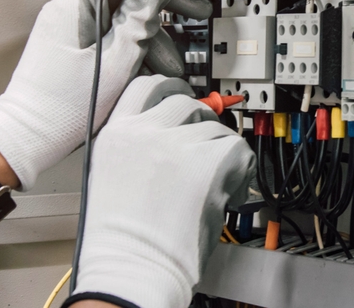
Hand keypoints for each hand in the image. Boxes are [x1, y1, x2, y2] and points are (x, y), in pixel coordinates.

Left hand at [0, 0, 211, 189]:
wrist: (27, 139)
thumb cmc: (60, 110)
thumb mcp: (112, 65)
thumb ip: (137, 20)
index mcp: (73, 6)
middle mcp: (70, 11)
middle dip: (162, 1)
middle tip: (194, 9)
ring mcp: (72, 28)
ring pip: (123, 16)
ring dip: (153, 35)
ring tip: (174, 62)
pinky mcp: (76, 45)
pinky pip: (112, 35)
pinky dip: (135, 49)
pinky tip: (153, 70)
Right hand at [72, 75, 255, 307]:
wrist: (132, 267)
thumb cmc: (122, 239)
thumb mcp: (111, 174)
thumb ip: (137, 146)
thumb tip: (175, 133)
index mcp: (116, 133)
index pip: (146, 87)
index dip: (170, 88)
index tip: (182, 95)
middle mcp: (145, 131)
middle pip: (185, 103)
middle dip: (201, 124)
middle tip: (206, 150)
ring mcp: (177, 145)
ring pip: (215, 128)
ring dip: (220, 153)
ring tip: (212, 184)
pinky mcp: (207, 163)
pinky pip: (239, 150)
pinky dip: (241, 170)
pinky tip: (227, 193)